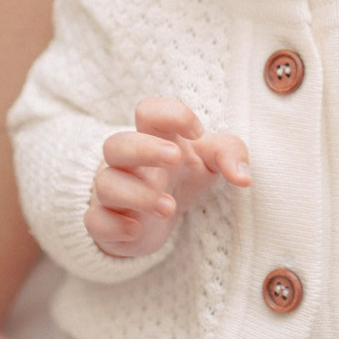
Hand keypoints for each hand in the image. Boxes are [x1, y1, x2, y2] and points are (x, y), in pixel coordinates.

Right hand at [84, 97, 249, 257]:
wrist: (157, 218)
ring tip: (169, 207)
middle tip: (175, 158)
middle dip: (143, 148)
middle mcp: (128, 161)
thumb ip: (231, 155)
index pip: (149, 109)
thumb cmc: (184, 176)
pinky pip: (94, 220)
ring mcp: (113, 191)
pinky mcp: (105, 222)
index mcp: (154, 137)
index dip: (171, 113)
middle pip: (116, 143)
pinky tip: (136, 229)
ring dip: (138, 194)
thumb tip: (243, 177)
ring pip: (106, 184)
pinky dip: (113, 225)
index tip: (197, 132)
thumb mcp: (211, 160)